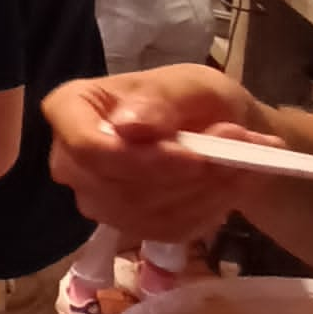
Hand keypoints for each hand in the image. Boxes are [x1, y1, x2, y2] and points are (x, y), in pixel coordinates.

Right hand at [43, 65, 271, 241]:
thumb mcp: (187, 83)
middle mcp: (71, 158)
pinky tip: (228, 184)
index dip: (139, 159)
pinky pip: (165, 230)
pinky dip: (207, 209)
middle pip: (115, 186)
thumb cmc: (192, 97)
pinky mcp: (126, 225)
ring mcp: (96, 196)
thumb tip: (129, 127)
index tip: (195, 158)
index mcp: (71, 108)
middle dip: (183, 176)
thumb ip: (160, 100)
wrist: (217, 128)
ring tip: (241, 161)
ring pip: (144, 213)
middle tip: (238, 148)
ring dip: (203, 192)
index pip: (85, 146)